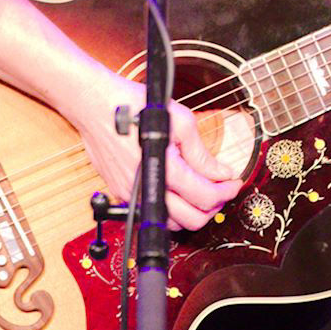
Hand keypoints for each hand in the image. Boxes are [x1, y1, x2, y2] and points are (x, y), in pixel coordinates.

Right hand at [66, 67, 244, 231]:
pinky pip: (152, 213)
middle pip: (191, 220)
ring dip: (192, 212)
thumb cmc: (134, 106)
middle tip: (222, 189)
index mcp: (164, 169)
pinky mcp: (122, 194)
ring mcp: (132, 195)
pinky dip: (171, 209)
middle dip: (213, 206)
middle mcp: (146, 188)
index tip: (234, 182)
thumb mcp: (179, 120)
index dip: (226, 192)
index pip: (205, 196)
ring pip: (171, 223)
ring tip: (202, 190)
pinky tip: (178, 190)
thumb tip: (221, 173)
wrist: (96, 106)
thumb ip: (201, 152)